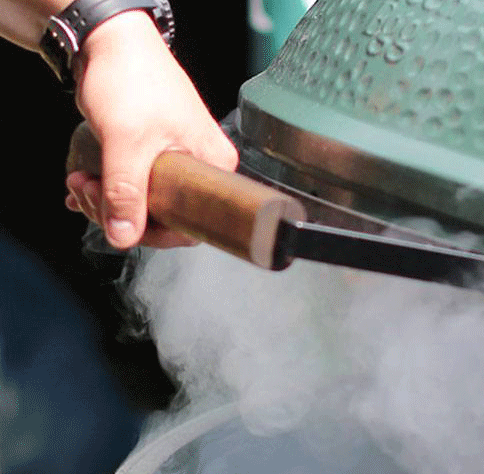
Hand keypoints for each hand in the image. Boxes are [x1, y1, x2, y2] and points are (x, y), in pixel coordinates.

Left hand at [64, 11, 238, 247]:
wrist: (109, 39)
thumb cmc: (132, 78)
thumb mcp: (127, 142)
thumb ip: (126, 193)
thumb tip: (124, 236)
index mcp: (213, 167)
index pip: (190, 225)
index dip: (151, 231)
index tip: (119, 221)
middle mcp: (201, 167)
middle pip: (163, 216)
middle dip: (118, 211)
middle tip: (89, 193)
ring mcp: (178, 162)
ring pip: (144, 202)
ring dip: (106, 200)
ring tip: (81, 183)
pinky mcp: (155, 155)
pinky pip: (134, 185)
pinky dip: (107, 190)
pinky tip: (85, 185)